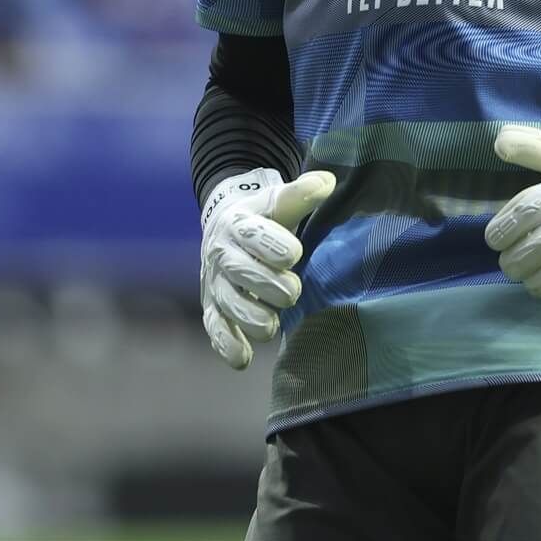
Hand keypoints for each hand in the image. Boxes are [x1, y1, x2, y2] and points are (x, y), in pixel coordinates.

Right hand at [199, 167, 334, 368]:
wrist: (225, 228)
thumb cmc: (264, 216)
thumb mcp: (279, 200)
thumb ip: (302, 194)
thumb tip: (327, 182)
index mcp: (239, 223)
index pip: (252, 233)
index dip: (272, 245)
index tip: (295, 254)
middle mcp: (222, 254)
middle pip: (241, 272)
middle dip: (268, 285)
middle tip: (292, 292)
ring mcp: (216, 284)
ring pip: (228, 304)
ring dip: (250, 318)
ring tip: (272, 325)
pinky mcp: (213, 308)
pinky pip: (215, 329)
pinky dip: (227, 345)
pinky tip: (243, 358)